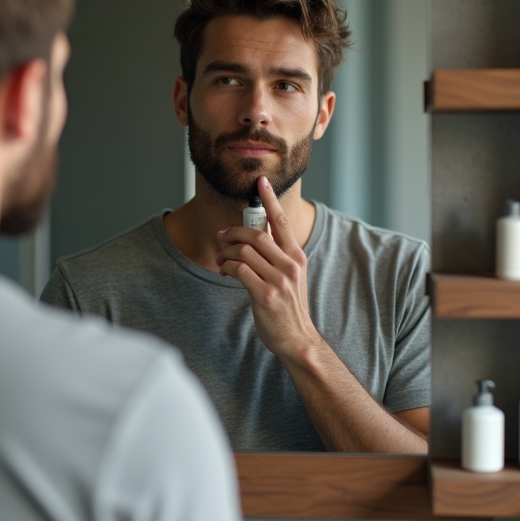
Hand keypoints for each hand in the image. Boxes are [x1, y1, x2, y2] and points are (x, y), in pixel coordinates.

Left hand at [215, 176, 322, 363]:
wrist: (297, 338)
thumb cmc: (289, 306)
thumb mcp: (290, 276)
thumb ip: (276, 255)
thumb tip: (255, 234)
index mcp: (296, 256)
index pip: (282, 221)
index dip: (270, 199)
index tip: (261, 182)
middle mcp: (290, 265)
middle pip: (256, 235)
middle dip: (234, 232)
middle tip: (221, 236)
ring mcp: (278, 280)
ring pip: (244, 251)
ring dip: (226, 252)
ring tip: (222, 259)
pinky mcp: (265, 295)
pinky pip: (239, 270)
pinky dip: (227, 268)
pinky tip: (225, 273)